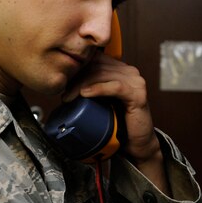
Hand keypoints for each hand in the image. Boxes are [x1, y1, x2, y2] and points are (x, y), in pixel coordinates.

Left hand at [64, 53, 167, 188]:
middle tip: (63, 92)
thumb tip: (64, 83)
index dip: (77, 67)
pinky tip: (85, 94)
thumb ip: (90, 88)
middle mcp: (130, 72)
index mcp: (120, 70)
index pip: (95, 58)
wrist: (137, 143)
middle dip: (76, 77)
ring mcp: (135, 82)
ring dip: (82, 84)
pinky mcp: (138, 95)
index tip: (63, 80)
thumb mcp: (100, 101)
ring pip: (102, 74)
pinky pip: (116, 87)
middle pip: (97, 65)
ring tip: (69, 96)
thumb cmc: (119, 124)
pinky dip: (98, 89)